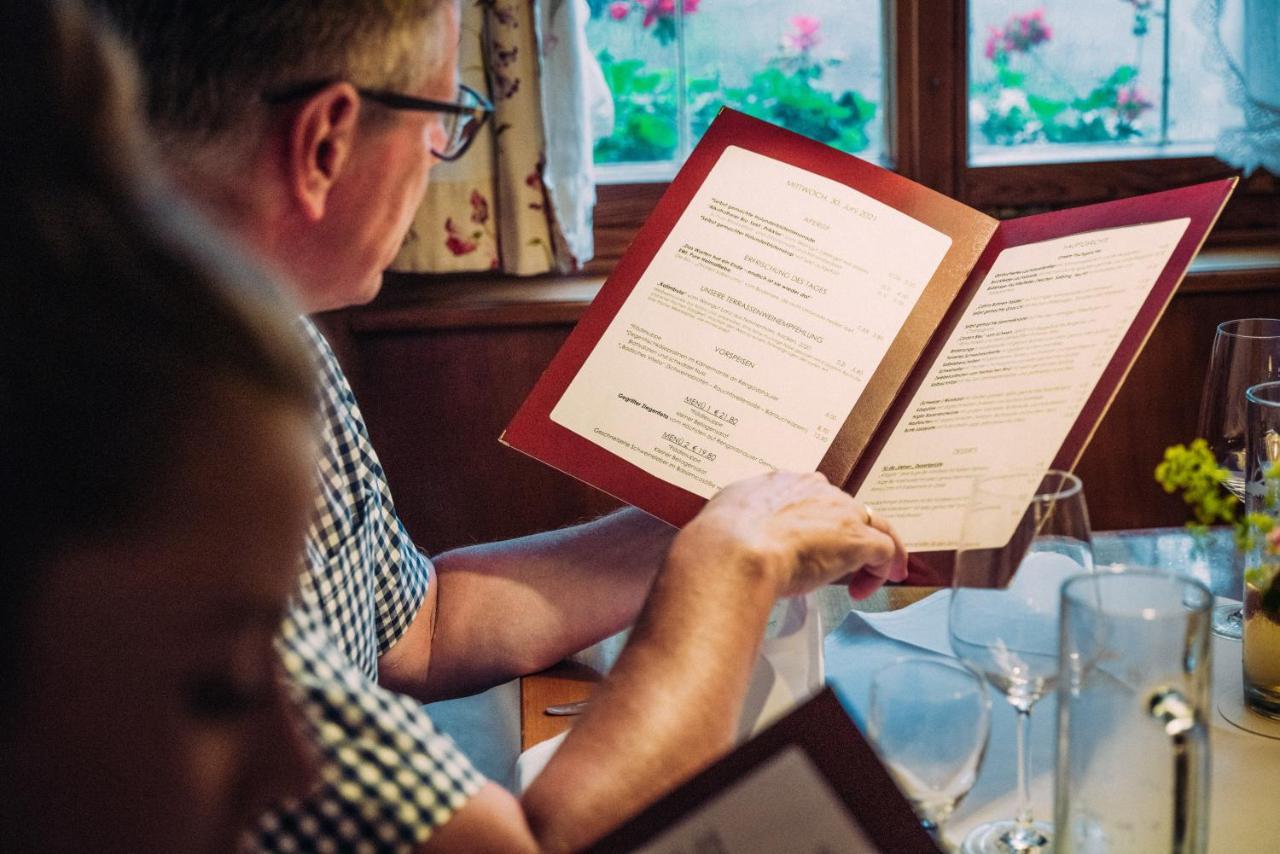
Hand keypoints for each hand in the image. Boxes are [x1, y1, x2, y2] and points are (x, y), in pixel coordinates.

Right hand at [677, 471, 907, 598]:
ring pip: (872, 524)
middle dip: (843, 537)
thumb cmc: (721, 541)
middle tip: (836, 566)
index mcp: (783, 484)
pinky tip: (878, 583)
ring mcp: (840, 512)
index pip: (812, 496)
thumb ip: (738, 521)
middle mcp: (816, 490)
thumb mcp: (726, 517)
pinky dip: (885, 566)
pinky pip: (885, 549)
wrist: (735, 551)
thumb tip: (730, 534)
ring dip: (873, 551)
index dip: (816, 522)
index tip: (811, 543)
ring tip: (872, 576)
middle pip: (844, 509)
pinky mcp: (857, 539)